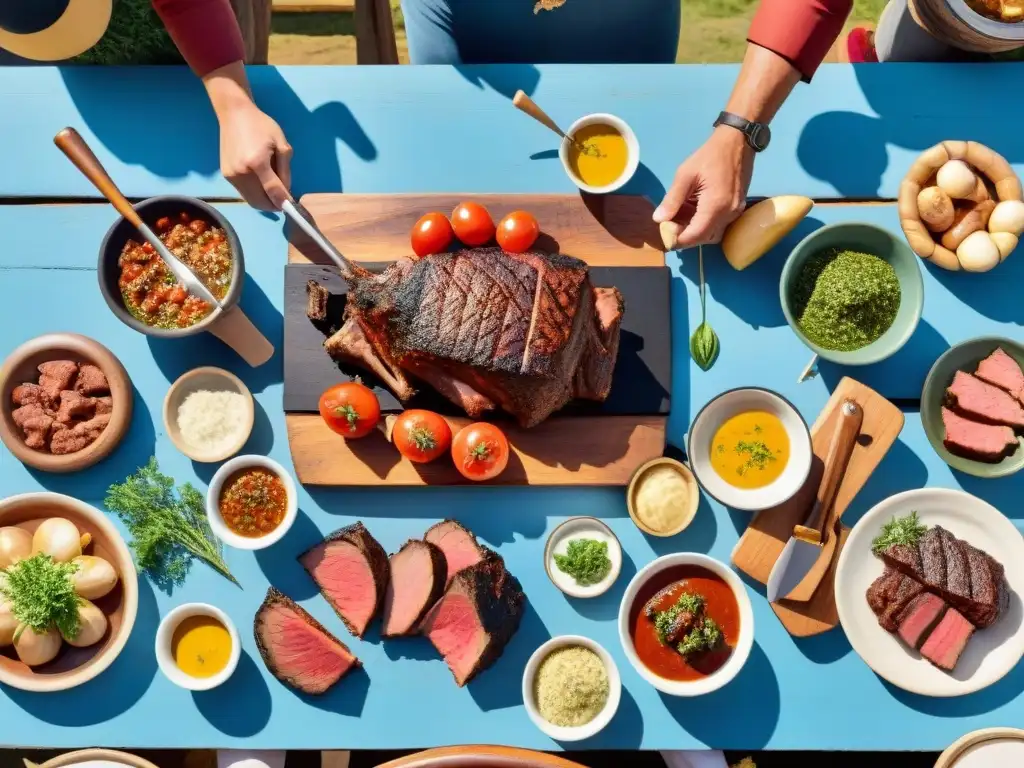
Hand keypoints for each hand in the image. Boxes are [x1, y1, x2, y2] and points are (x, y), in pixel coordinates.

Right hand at [218, 101, 292, 210]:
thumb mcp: (281, 144)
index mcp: (257, 162)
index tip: (292, 206)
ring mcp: (231, 175)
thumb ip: (285, 170)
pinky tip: (261, 184)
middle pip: (260, 202)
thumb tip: (287, 192)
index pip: (273, 191)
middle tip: (283, 201)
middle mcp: (241, 172)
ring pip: (251, 200)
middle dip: (274, 205)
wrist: (234, 113)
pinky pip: (243, 192)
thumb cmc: (261, 125)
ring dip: (264, 201)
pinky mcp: (226, 175)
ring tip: (273, 192)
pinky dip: (255, 194)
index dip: (284, 202)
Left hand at [653, 126, 754, 248]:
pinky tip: (693, 211)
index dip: (678, 239)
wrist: (738, 141)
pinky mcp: (737, 208)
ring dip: (695, 230)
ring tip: (681, 216)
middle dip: (686, 236)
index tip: (665, 233)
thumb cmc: (710, 155)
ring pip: (713, 233)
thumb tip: (658, 219)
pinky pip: (719, 224)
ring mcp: (735, 211)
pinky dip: (705, 223)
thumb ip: (672, 199)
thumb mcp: (685, 174)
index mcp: (715, 205)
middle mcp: (728, 213)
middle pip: (704, 238)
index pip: (695, 235)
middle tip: (671, 224)